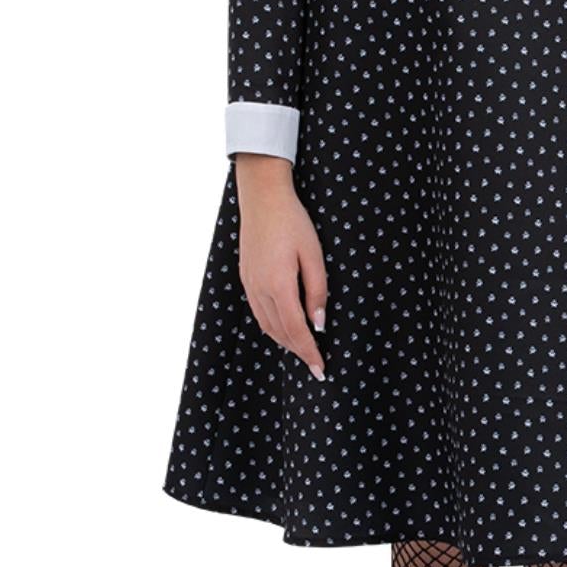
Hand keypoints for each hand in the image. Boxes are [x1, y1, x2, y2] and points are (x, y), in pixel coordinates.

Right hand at [233, 154, 328, 378]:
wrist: (262, 197)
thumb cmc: (293, 222)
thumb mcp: (313, 254)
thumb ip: (317, 290)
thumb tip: (319, 323)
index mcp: (278, 285)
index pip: (296, 330)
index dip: (309, 352)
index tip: (320, 369)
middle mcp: (259, 289)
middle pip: (280, 332)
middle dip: (298, 352)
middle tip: (315, 366)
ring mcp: (249, 284)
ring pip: (267, 325)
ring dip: (285, 342)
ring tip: (302, 351)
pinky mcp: (246, 277)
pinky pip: (258, 312)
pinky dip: (272, 327)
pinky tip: (283, 329)